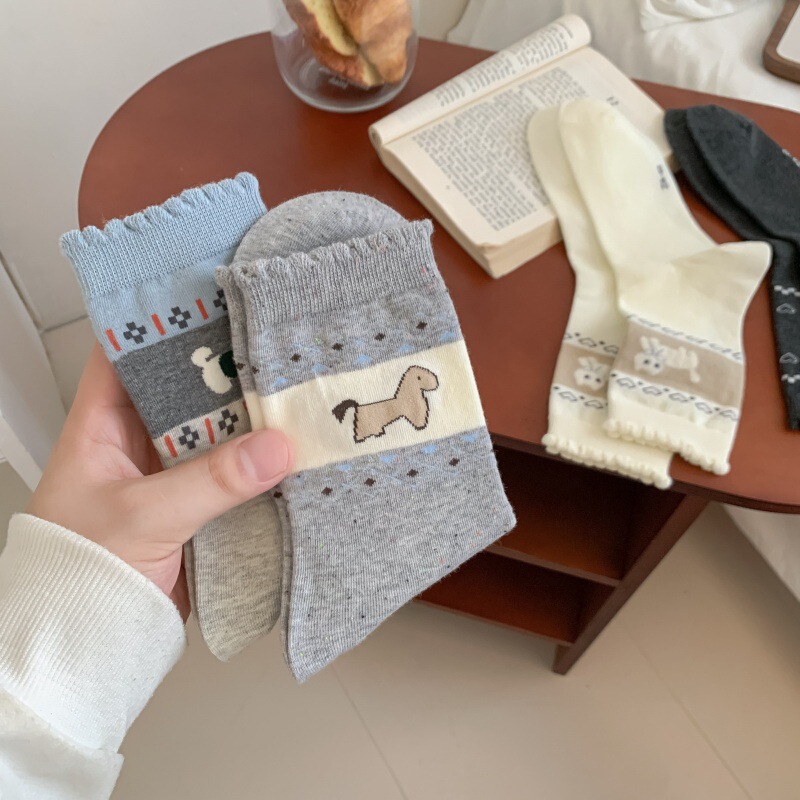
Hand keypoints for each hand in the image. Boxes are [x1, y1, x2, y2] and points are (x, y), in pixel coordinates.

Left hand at [27, 344, 290, 617]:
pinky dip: (260, 462)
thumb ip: (209, 481)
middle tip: (271, 339)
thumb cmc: (81, 574)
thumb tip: (276, 448)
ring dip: (249, 417)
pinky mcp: (197, 503)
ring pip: (215, 428)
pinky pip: (233, 470)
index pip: (126, 349)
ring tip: (293, 387)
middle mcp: (137, 440)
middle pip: (185, 385)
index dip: (161, 317)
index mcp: (101, 425)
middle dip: (224, 367)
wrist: (92, 644)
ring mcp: (170, 472)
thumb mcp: (142, 515)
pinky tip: (292, 447)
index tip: (209, 294)